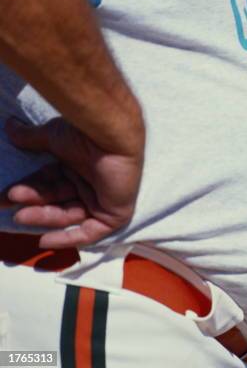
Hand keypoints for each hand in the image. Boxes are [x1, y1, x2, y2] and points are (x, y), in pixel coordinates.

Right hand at [2, 116, 143, 248]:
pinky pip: (90, 233)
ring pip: (68, 215)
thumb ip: (31, 137)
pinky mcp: (114, 215)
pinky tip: (44, 241)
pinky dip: (68, 239)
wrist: (111, 140)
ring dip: (43, 217)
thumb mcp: (52, 137)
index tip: (5, 195)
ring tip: (21, 215)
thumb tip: (9, 126)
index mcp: (77, 167)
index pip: (48, 183)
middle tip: (7, 203)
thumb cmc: (84, 136)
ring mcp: (102, 200)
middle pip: (56, 200)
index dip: (27, 189)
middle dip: (33, 204)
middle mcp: (89, 184)